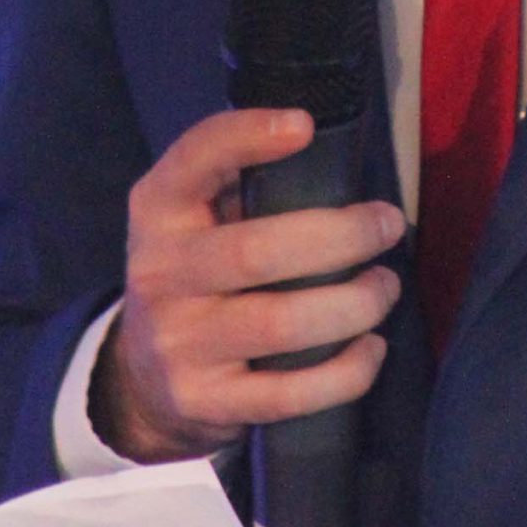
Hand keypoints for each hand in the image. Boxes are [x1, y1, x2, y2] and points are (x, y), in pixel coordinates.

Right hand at [90, 106, 405, 461]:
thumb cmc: (197, 274)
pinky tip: (371, 348)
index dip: (246, 137)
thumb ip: (241, 181)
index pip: (194, 160)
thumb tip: (332, 152)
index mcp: (159, 211)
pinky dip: (345, 372)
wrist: (139, 377)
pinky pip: (289, 393)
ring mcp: (179, 344)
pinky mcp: (205, 400)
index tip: (305, 126)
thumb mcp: (194, 218)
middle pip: (257, 250)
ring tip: (384, 287)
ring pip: (281, 323)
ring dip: (354, 303)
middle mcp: (159, 273)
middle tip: (387, 226)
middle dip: (341, 236)